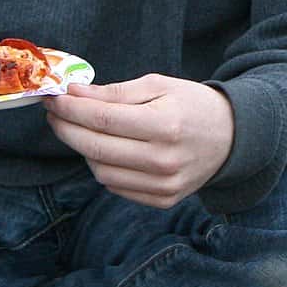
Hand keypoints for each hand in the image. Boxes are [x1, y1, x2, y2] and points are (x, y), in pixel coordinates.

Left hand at [45, 74, 235, 208]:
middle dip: (66, 129)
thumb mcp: (159, 85)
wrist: (232, 138)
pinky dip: (103, 168)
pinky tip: (105, 149)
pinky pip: (116, 187)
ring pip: (101, 172)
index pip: (102, 119)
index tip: (54, 98)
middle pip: (96, 148)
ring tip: (82, 130)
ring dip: (83, 150)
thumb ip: (115, 92)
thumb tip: (74, 94)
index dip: (71, 109)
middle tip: (55, 113)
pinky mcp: (163, 200)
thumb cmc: (193, 105)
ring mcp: (164, 185)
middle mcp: (164, 160)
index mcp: (166, 125)